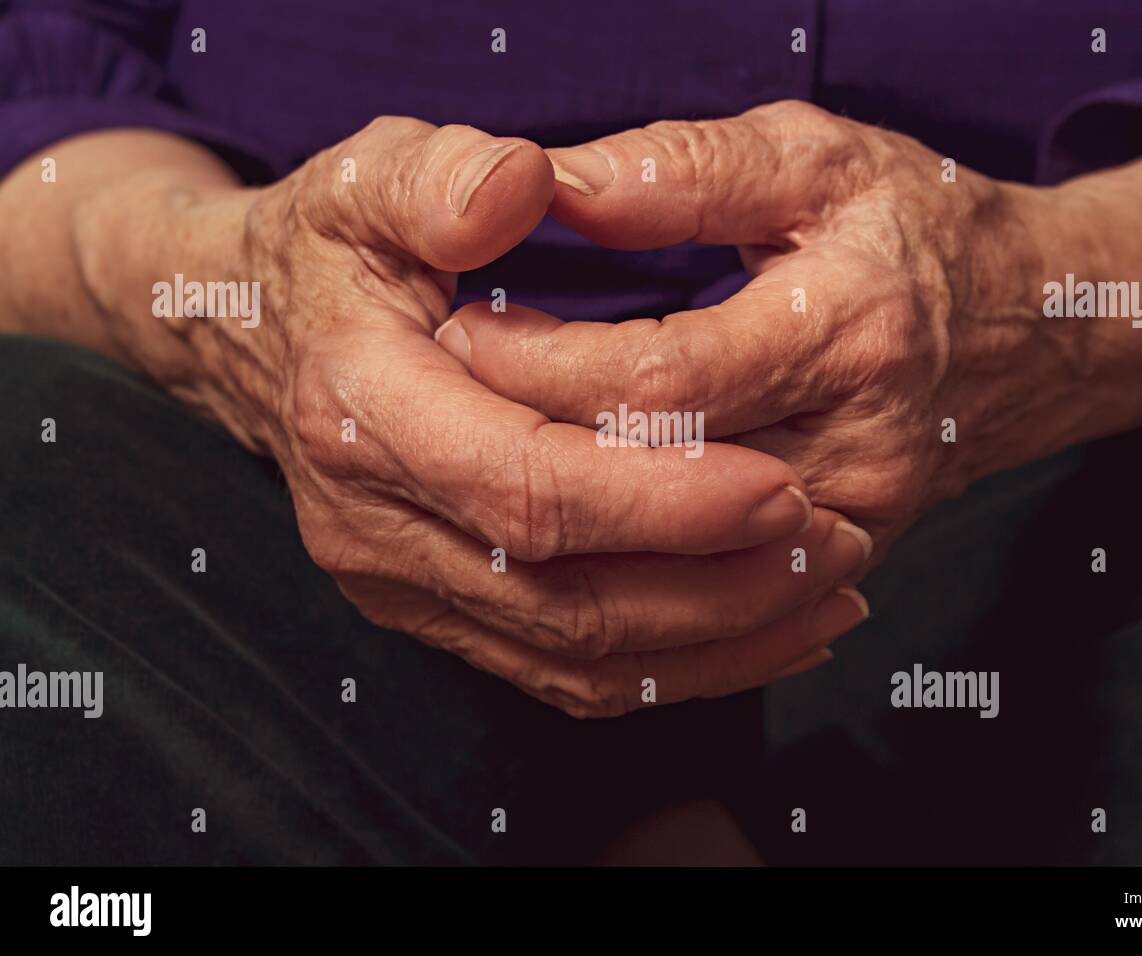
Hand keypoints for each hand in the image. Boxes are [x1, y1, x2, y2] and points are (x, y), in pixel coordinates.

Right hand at [72, 116, 872, 715]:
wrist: (251, 334)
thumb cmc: (333, 252)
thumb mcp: (370, 178)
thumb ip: (441, 177)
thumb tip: (522, 187)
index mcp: (361, 414)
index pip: (527, 488)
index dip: (660, 500)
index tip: (781, 486)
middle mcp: (374, 526)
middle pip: (567, 598)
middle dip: (717, 584)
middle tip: (835, 542)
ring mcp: (401, 584)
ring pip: (577, 657)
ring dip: (716, 640)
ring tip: (827, 592)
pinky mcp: (436, 611)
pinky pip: (564, 672)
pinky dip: (672, 667)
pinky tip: (763, 630)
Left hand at [433, 100, 1041, 565]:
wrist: (1030, 329)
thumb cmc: (909, 229)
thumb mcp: (811, 158)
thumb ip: (681, 169)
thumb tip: (551, 188)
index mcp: (851, 328)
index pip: (658, 380)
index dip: (540, 363)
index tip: (459, 329)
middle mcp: (861, 448)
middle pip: (656, 487)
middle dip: (529, 450)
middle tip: (445, 408)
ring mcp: (857, 524)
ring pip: (675, 576)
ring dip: (560, 533)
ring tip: (481, 473)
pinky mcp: (843, 564)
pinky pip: (715, 615)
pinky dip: (622, 592)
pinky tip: (557, 546)